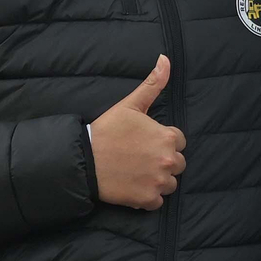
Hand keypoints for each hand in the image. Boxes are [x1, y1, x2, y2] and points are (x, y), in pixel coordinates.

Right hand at [89, 56, 186, 210]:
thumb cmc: (106, 131)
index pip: (178, 141)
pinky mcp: (148, 200)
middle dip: (163, 161)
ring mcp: (158, 182)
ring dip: (157, 180)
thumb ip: (152, 84)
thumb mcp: (130, 104)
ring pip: (170, 183)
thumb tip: (166, 59)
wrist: (82, 160)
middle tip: (139, 158)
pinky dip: (147, 197)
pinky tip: (132, 186)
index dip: (162, 141)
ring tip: (136, 172)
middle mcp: (168, 161)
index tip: (144, 142)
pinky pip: (158, 201)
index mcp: (167, 137)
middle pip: (177, 163)